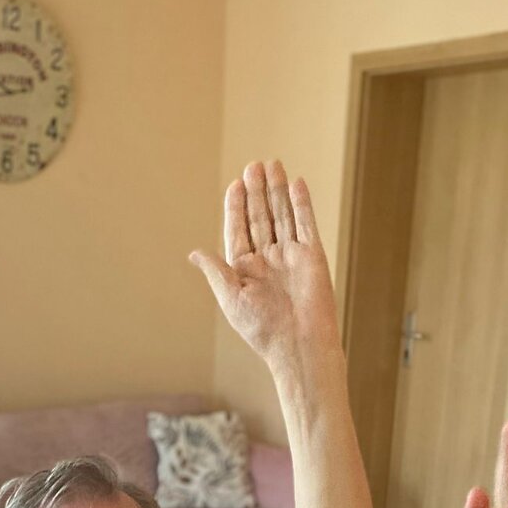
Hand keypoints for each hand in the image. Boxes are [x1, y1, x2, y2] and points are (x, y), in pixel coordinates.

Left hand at [189, 161, 338, 367]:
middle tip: (253, 166)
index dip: (236, 208)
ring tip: (271, 165)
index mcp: (245, 271)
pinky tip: (295, 183)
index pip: (239, 231)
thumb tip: (195, 253)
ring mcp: (290, 256)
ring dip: (276, 191)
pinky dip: (301, 203)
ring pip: (282, 216)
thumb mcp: (230, 297)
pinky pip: (305, 224)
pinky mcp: (312, 255)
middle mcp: (268, 261)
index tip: (235, 184)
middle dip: (256, 192)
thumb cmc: (261, 328)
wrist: (298, 343)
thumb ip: (216, 271)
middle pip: (260, 218)